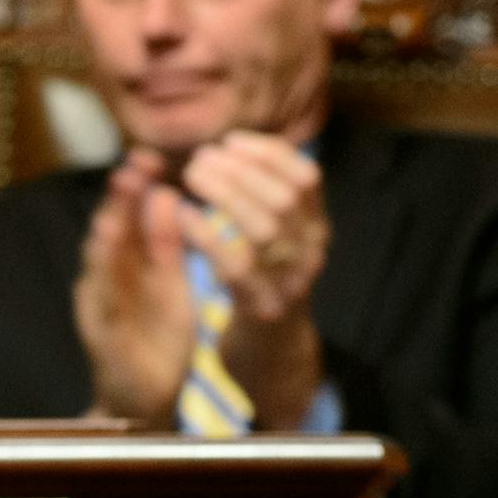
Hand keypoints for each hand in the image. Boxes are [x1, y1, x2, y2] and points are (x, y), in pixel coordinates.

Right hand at [73, 148, 194, 428]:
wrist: (145, 400)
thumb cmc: (156, 340)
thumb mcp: (167, 285)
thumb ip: (164, 244)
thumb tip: (164, 193)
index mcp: (125, 268)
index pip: (127, 220)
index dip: (135, 189)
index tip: (149, 157)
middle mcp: (104, 283)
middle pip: (108, 236)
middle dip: (118, 204)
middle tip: (131, 169)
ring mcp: (99, 310)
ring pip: (98, 269)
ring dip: (105, 240)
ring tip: (115, 211)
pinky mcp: (103, 339)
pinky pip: (103, 309)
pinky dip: (105, 286)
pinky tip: (109, 269)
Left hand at [180, 131, 326, 427]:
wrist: (270, 357)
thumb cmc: (261, 288)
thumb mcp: (274, 242)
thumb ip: (265, 202)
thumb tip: (239, 149)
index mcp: (314, 229)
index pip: (306, 176)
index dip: (269, 152)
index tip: (231, 141)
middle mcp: (311, 251)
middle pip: (285, 196)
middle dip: (242, 170)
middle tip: (200, 159)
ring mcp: (290, 281)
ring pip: (265, 227)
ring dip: (226, 195)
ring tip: (191, 178)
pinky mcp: (263, 309)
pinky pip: (236, 266)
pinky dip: (207, 236)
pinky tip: (182, 216)